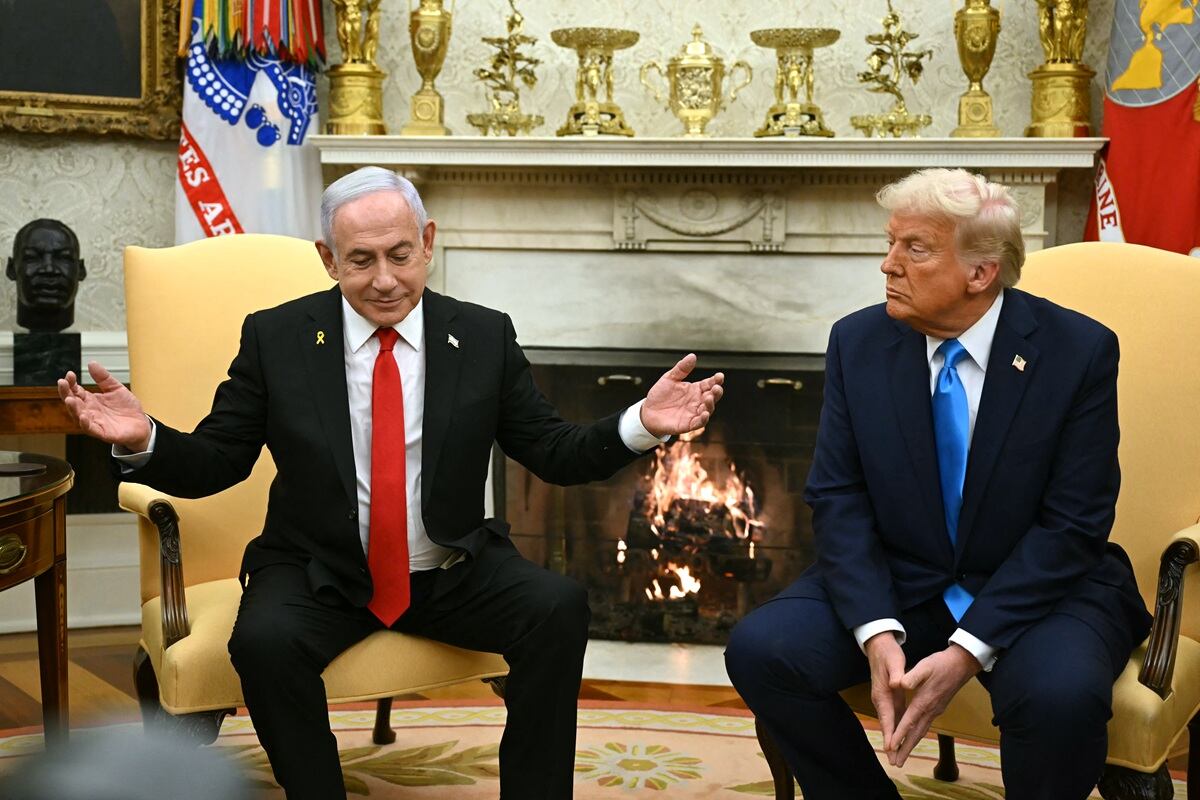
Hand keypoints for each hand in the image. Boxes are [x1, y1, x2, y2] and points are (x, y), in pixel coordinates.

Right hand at [57, 361, 151, 451]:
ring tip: (69, 399)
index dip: (71, 383)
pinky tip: (83, 416)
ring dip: (73, 408)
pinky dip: (85, 424)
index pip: (76, 391)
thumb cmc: (127, 408)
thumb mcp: (116, 389)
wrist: (142, 425)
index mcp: (91, 400)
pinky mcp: (103, 433)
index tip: (70, 374)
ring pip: (78, 416)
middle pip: (73, 403)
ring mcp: (95, 422)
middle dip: (66, 393)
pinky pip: (91, 429)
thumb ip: (103, 378)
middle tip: (62, 383)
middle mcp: (90, 411)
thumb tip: (91, 363)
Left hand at [639, 354, 724, 437]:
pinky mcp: (688, 424)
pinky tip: (704, 413)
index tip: (720, 376)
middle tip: (717, 387)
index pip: (709, 384)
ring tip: (709, 397)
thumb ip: (681, 368)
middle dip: (716, 392)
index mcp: (695, 389)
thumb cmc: (660, 395)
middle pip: (712, 396)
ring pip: (708, 409)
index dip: (716, 380)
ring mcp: (693, 413)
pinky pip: (698, 423)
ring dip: (710, 404)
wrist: (648, 411)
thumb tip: (692, 356)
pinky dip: (703, 419)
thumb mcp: (669, 378)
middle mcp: (697, 401)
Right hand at [865, 631, 906, 758]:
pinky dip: (897, 729)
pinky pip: (894, 717)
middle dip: (891, 743)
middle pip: (887, 725)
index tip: (890, 747)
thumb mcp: (894, 661)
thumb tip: (899, 684)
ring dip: (893, 739)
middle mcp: (881, 699)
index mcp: (883, 692)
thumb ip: (897, 673)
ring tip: (897, 756)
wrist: (879, 645)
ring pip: (890, 723)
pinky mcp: (890, 697)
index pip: (887, 716)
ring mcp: (884, 699)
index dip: (889, 732)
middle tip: (895, 761)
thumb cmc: (888, 653)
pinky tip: (901, 738)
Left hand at [888, 644, 980, 766]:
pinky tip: (913, 738)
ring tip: (902, 756)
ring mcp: (936, 710)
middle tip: (896, 763)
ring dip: (911, 745)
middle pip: (916, 733)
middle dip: (905, 749)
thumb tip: (900, 684)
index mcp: (925, 700)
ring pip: (921, 732)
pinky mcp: (938, 708)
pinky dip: (917, 735)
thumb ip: (912, 676)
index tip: (891, 747)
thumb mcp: (925, 665)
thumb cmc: (941, 663)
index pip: (909, 721)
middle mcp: (931, 710)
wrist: (962, 664)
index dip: (899, 734)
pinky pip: (925, 726)